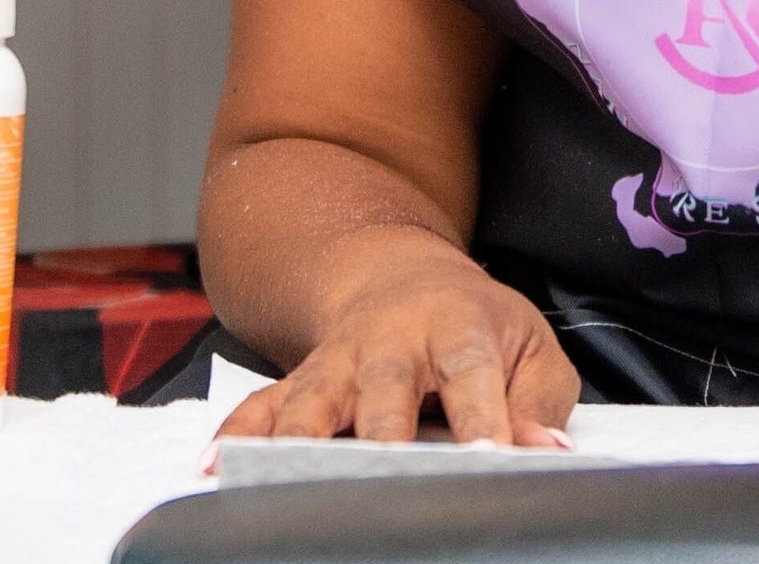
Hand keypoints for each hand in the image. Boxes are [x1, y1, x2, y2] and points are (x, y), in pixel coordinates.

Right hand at [211, 231, 578, 449]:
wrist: (402, 277)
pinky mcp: (300, 382)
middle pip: (383, 389)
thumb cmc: (475, 324)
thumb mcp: (530, 347)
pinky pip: (261, 408)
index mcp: (458, 327)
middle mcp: (391, 342)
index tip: (491, 458)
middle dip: (382, 437)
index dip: (483, 419)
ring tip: (286, 481)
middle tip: (387, 477)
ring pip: (313, 401)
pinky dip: (237, 436)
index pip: (473, 375)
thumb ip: (539, 401)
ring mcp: (339, 362)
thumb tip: (543, 449)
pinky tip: (215, 467)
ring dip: (301, 442)